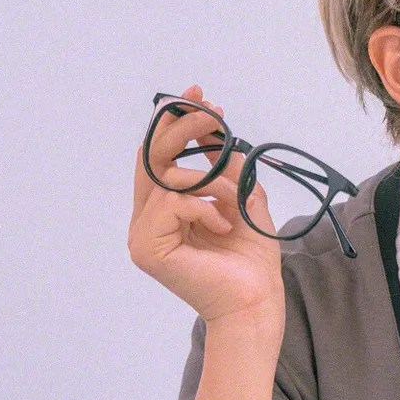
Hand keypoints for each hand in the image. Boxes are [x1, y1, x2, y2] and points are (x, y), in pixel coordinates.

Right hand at [128, 84, 285, 332]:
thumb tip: (216, 132)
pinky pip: (173, 202)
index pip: (159, 157)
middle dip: (182, 126)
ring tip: (234, 204)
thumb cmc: (251, 263)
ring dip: (209, 180)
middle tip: (211, 111)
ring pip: (166, 177)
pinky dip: (205, 207)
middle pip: (152, 157)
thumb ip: (226, 169)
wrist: (256, 303)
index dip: (174, 122)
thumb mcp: (244, 201)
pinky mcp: (147, 249)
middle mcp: (147, 220)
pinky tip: (224, 226)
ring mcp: (142, 235)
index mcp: (164, 210)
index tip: (199, 96)